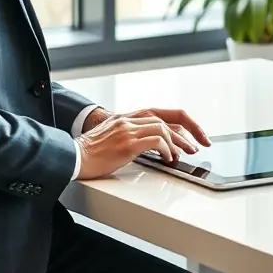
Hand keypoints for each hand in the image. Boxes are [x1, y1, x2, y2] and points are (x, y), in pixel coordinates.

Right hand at [76, 107, 211, 179]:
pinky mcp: (126, 143)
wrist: (72, 157)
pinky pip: (155, 141)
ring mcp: (127, 130)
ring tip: (184, 154)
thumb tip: (158, 147)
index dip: (183, 122)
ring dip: (179, 143)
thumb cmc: (91, 153)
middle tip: (201, 144)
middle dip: (190, 130)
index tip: (196, 135)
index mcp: (127, 117)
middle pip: (169, 117)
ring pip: (164, 128)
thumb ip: (133, 136)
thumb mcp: (113, 137)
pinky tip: (168, 159)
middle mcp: (129, 119)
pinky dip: (167, 150)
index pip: (162, 112)